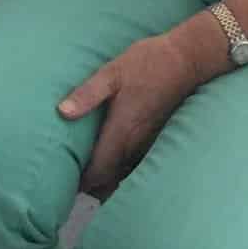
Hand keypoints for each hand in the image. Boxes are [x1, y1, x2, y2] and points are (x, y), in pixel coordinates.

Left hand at [58, 31, 203, 195]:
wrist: (185, 61)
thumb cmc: (146, 64)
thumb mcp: (111, 73)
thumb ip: (87, 94)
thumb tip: (62, 112)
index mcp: (122, 132)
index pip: (100, 171)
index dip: (83, 182)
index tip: (65, 182)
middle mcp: (136, 145)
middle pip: (112, 181)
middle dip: (94, 187)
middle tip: (73, 183)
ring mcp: (149, 144)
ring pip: (126, 176)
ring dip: (109, 182)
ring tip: (89, 180)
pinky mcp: (157, 139)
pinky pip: (138, 167)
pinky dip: (124, 173)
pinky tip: (113, 166)